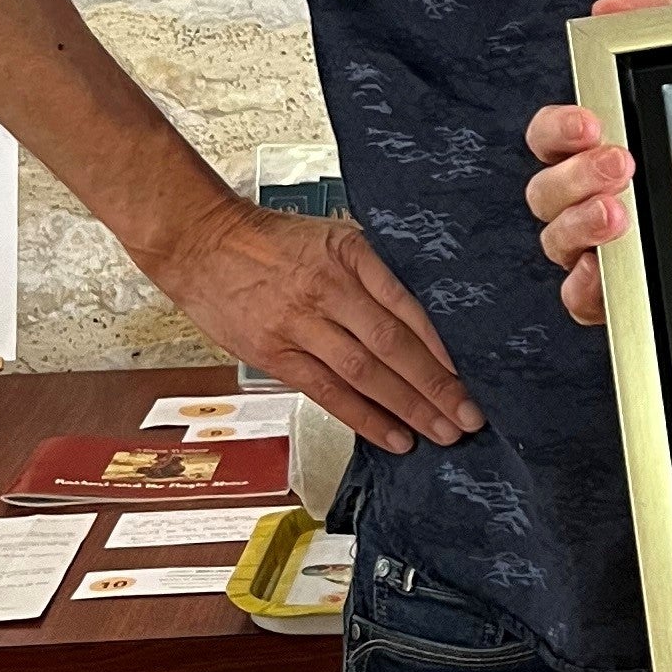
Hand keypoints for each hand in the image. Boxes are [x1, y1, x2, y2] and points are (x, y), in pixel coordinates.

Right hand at [146, 197, 481, 459]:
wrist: (200, 243)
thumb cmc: (270, 239)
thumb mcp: (331, 234)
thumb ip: (373, 269)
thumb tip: (426, 310)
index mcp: (349, 255)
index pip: (407, 307)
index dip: (441, 346)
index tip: (471, 374)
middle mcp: (327, 290)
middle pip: (392, 346)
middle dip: (436, 386)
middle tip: (469, 417)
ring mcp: (299, 325)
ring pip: (365, 375)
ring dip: (408, 408)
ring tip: (443, 433)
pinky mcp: (275, 355)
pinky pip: (328, 393)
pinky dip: (365, 418)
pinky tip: (394, 437)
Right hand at [525, 0, 671, 329]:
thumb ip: (657, 31)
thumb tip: (624, 0)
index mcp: (586, 154)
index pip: (547, 136)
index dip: (557, 129)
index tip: (590, 121)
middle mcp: (577, 201)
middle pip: (542, 191)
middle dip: (573, 176)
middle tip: (618, 163)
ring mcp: (586, 249)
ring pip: (553, 242)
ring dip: (580, 225)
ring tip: (621, 212)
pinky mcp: (605, 293)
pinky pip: (576, 298)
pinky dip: (586, 287)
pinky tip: (606, 273)